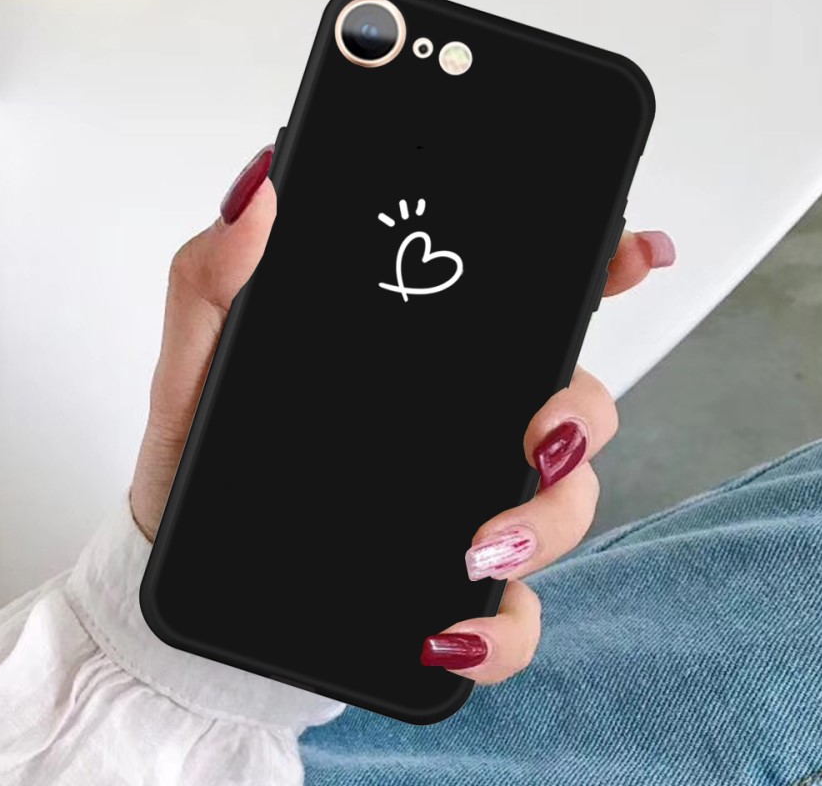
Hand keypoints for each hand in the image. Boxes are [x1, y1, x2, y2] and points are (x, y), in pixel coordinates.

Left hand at [131, 146, 675, 685]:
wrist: (185, 585)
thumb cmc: (199, 459)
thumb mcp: (198, 360)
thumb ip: (214, 274)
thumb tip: (258, 187)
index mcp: (420, 363)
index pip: (524, 308)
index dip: (598, 274)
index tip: (636, 253)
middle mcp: (458, 429)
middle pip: (572, 405)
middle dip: (582, 415)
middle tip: (539, 432)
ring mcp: (463, 508)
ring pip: (564, 504)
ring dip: (548, 521)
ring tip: (475, 544)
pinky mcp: (448, 594)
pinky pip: (513, 620)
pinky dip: (499, 634)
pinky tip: (446, 632)